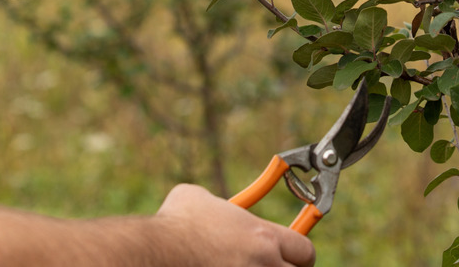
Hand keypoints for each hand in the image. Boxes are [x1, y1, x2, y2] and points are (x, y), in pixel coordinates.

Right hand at [156, 184, 314, 266]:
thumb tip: (214, 205)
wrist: (153, 253)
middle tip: (270, 265)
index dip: (299, 253)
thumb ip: (221, 205)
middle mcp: (263, 264)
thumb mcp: (200, 198)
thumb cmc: (175, 224)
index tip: (291, 254)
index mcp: (263, 238)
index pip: (305, 250)